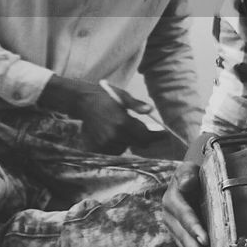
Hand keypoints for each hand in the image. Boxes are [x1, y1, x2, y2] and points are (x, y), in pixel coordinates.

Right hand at [39, 75, 154, 154]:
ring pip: (126, 147)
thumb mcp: (122, 96)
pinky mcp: (98, 147)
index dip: (156, 136)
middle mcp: (114, 135)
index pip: (146, 136)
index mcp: (122, 122)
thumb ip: (136, 105)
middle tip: (142, 129)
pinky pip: (114, 150)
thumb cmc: (104, 96)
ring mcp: (105, 143)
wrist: (82, 101)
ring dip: (128, 141)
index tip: (164, 135)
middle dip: (143, 137)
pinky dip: (117, 144)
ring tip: (122, 129)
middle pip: (138, 144)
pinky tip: (114, 134)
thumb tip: (150, 110)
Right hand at [162, 161, 209, 246]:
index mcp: (172, 200)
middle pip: (184, 237)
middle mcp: (169, 218)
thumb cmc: (193, 173)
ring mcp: (174, 231)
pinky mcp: (180, 239)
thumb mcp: (189, 169)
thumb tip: (187, 182)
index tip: (205, 239)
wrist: (189, 181)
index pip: (185, 215)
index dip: (194, 227)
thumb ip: (187, 174)